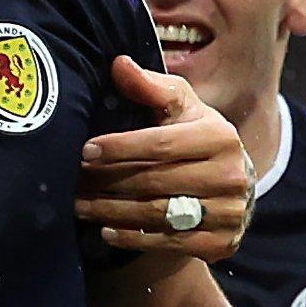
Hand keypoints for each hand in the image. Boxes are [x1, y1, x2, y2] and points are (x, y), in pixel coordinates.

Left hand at [75, 56, 252, 259]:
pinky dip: (133, 237)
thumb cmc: (194, 136)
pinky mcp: (221, 243)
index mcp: (220, 136)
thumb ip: (151, 86)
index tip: (84, 150)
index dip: (119, 147)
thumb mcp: (180, 105)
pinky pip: (169, 242)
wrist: (230, 184)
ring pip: (158, 213)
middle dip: (107, 181)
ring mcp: (229, 212)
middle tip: (73, 180)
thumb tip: (119, 63)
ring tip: (79, 205)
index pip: (161, 143)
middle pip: (155, 180)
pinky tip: (105, 230)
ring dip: (111, 211)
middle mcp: (232, 175)